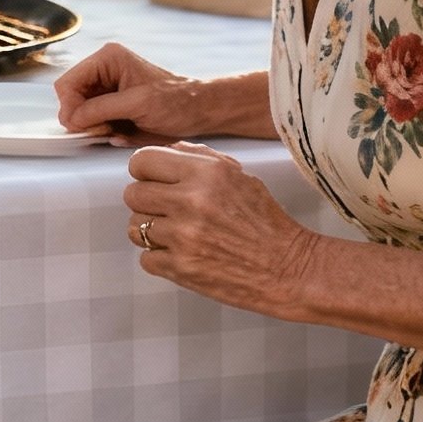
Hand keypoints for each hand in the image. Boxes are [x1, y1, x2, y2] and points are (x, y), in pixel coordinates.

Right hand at [57, 41, 207, 142]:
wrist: (199, 111)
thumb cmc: (177, 101)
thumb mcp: (137, 104)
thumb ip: (101, 109)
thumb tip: (72, 118)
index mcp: (107, 58)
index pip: (68, 83)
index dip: (70, 107)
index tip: (80, 126)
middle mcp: (103, 69)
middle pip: (71, 97)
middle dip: (83, 117)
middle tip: (103, 130)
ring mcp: (107, 87)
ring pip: (80, 111)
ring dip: (93, 126)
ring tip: (115, 131)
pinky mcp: (113, 103)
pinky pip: (94, 119)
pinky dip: (102, 130)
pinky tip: (119, 132)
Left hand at [123, 143, 316, 314]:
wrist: (290, 269)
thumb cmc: (266, 222)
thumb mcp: (239, 177)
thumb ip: (199, 159)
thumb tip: (166, 151)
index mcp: (205, 173)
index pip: (141, 161)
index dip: (145, 171)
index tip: (153, 180)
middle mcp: (190, 201)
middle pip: (132, 194)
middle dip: (147, 202)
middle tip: (166, 210)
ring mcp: (183, 237)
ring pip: (134, 228)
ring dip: (151, 232)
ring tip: (175, 234)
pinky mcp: (181, 268)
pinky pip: (146, 258)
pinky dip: (160, 258)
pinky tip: (182, 254)